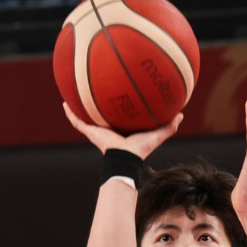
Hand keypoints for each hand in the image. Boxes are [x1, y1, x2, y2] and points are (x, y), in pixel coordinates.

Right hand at [63, 103, 182, 159]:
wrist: (126, 158)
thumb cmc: (141, 149)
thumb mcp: (157, 134)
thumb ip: (169, 125)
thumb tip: (181, 114)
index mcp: (122, 130)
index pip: (119, 116)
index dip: (119, 107)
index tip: (118, 95)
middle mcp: (108, 129)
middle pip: (101, 115)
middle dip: (98, 104)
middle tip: (96, 89)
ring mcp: (97, 131)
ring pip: (86, 117)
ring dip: (79, 107)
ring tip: (73, 93)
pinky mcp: (90, 132)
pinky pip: (77, 121)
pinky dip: (70, 113)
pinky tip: (65, 103)